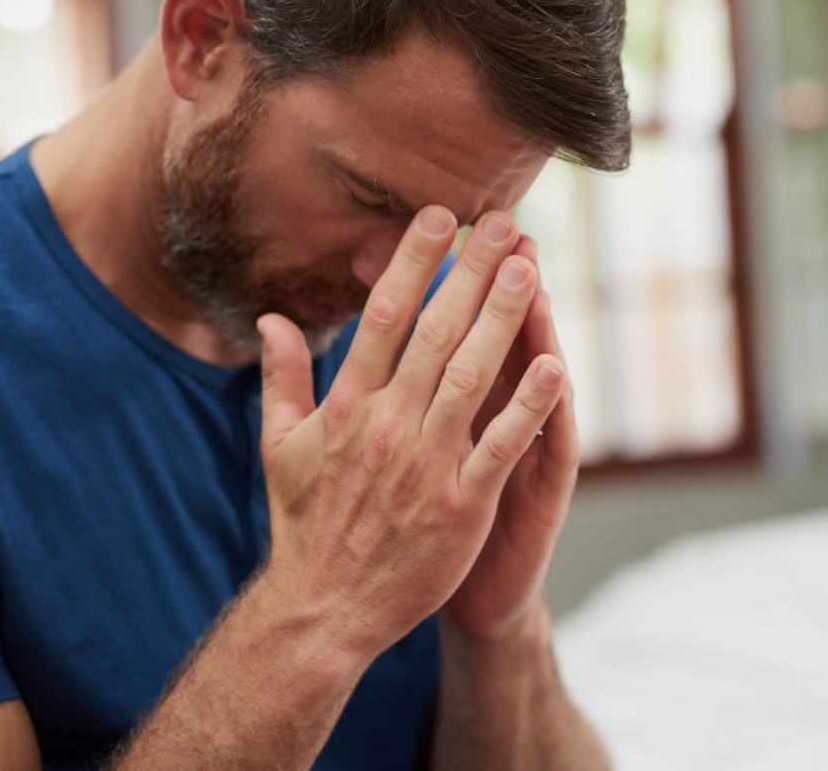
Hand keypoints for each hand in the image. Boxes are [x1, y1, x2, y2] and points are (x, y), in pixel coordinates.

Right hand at [254, 207, 565, 658]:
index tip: (439, 218)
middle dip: (472, 273)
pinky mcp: (461, 504)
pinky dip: (528, 406)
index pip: (385, 317)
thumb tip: (273, 319)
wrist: (323, 609)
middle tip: (504, 223)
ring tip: (530, 269)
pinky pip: (501, 445)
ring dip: (503, 320)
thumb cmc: (305, 525)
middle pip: (436, 333)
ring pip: (472, 376)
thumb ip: (283, 377)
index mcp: (348, 406)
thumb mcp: (280, 447)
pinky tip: (554, 364)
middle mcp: (387, 425)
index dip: (414, 263)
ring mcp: (426, 464)